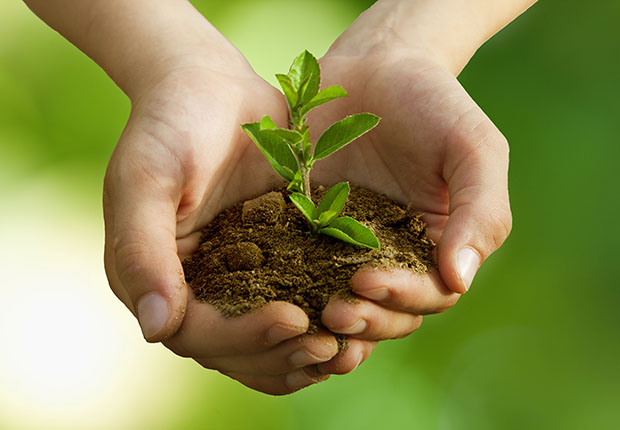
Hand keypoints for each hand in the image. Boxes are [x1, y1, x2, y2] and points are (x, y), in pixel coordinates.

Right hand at [102, 55, 379, 394]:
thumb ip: (142, 250)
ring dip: (305, 356)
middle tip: (329, 347)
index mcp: (157, 277)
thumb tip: (156, 329)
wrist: (210, 87)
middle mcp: (196, 288)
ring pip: (268, 343)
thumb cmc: (170, 124)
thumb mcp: (147, 178)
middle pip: (236, 351)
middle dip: (282, 355)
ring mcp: (237, 278)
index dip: (242, 338)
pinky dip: (322, 325)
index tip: (292, 319)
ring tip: (348, 348)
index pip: (195, 334)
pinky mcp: (273, 260)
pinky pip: (296, 306)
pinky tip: (356, 325)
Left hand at [313, 29, 511, 342]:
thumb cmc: (432, 104)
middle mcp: (394, 256)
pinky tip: (271, 297)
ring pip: (344, 301)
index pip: (430, 294)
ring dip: (328, 320)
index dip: (403, 298)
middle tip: (333, 313)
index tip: (367, 279)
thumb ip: (481, 212)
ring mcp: (346, 248)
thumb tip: (458, 280)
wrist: (373, 66)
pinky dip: (290, 292)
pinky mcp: (306, 231)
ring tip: (306, 315)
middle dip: (364, 319)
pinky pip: (298, 270)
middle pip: (386, 311)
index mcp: (437, 246)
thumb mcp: (472, 149)